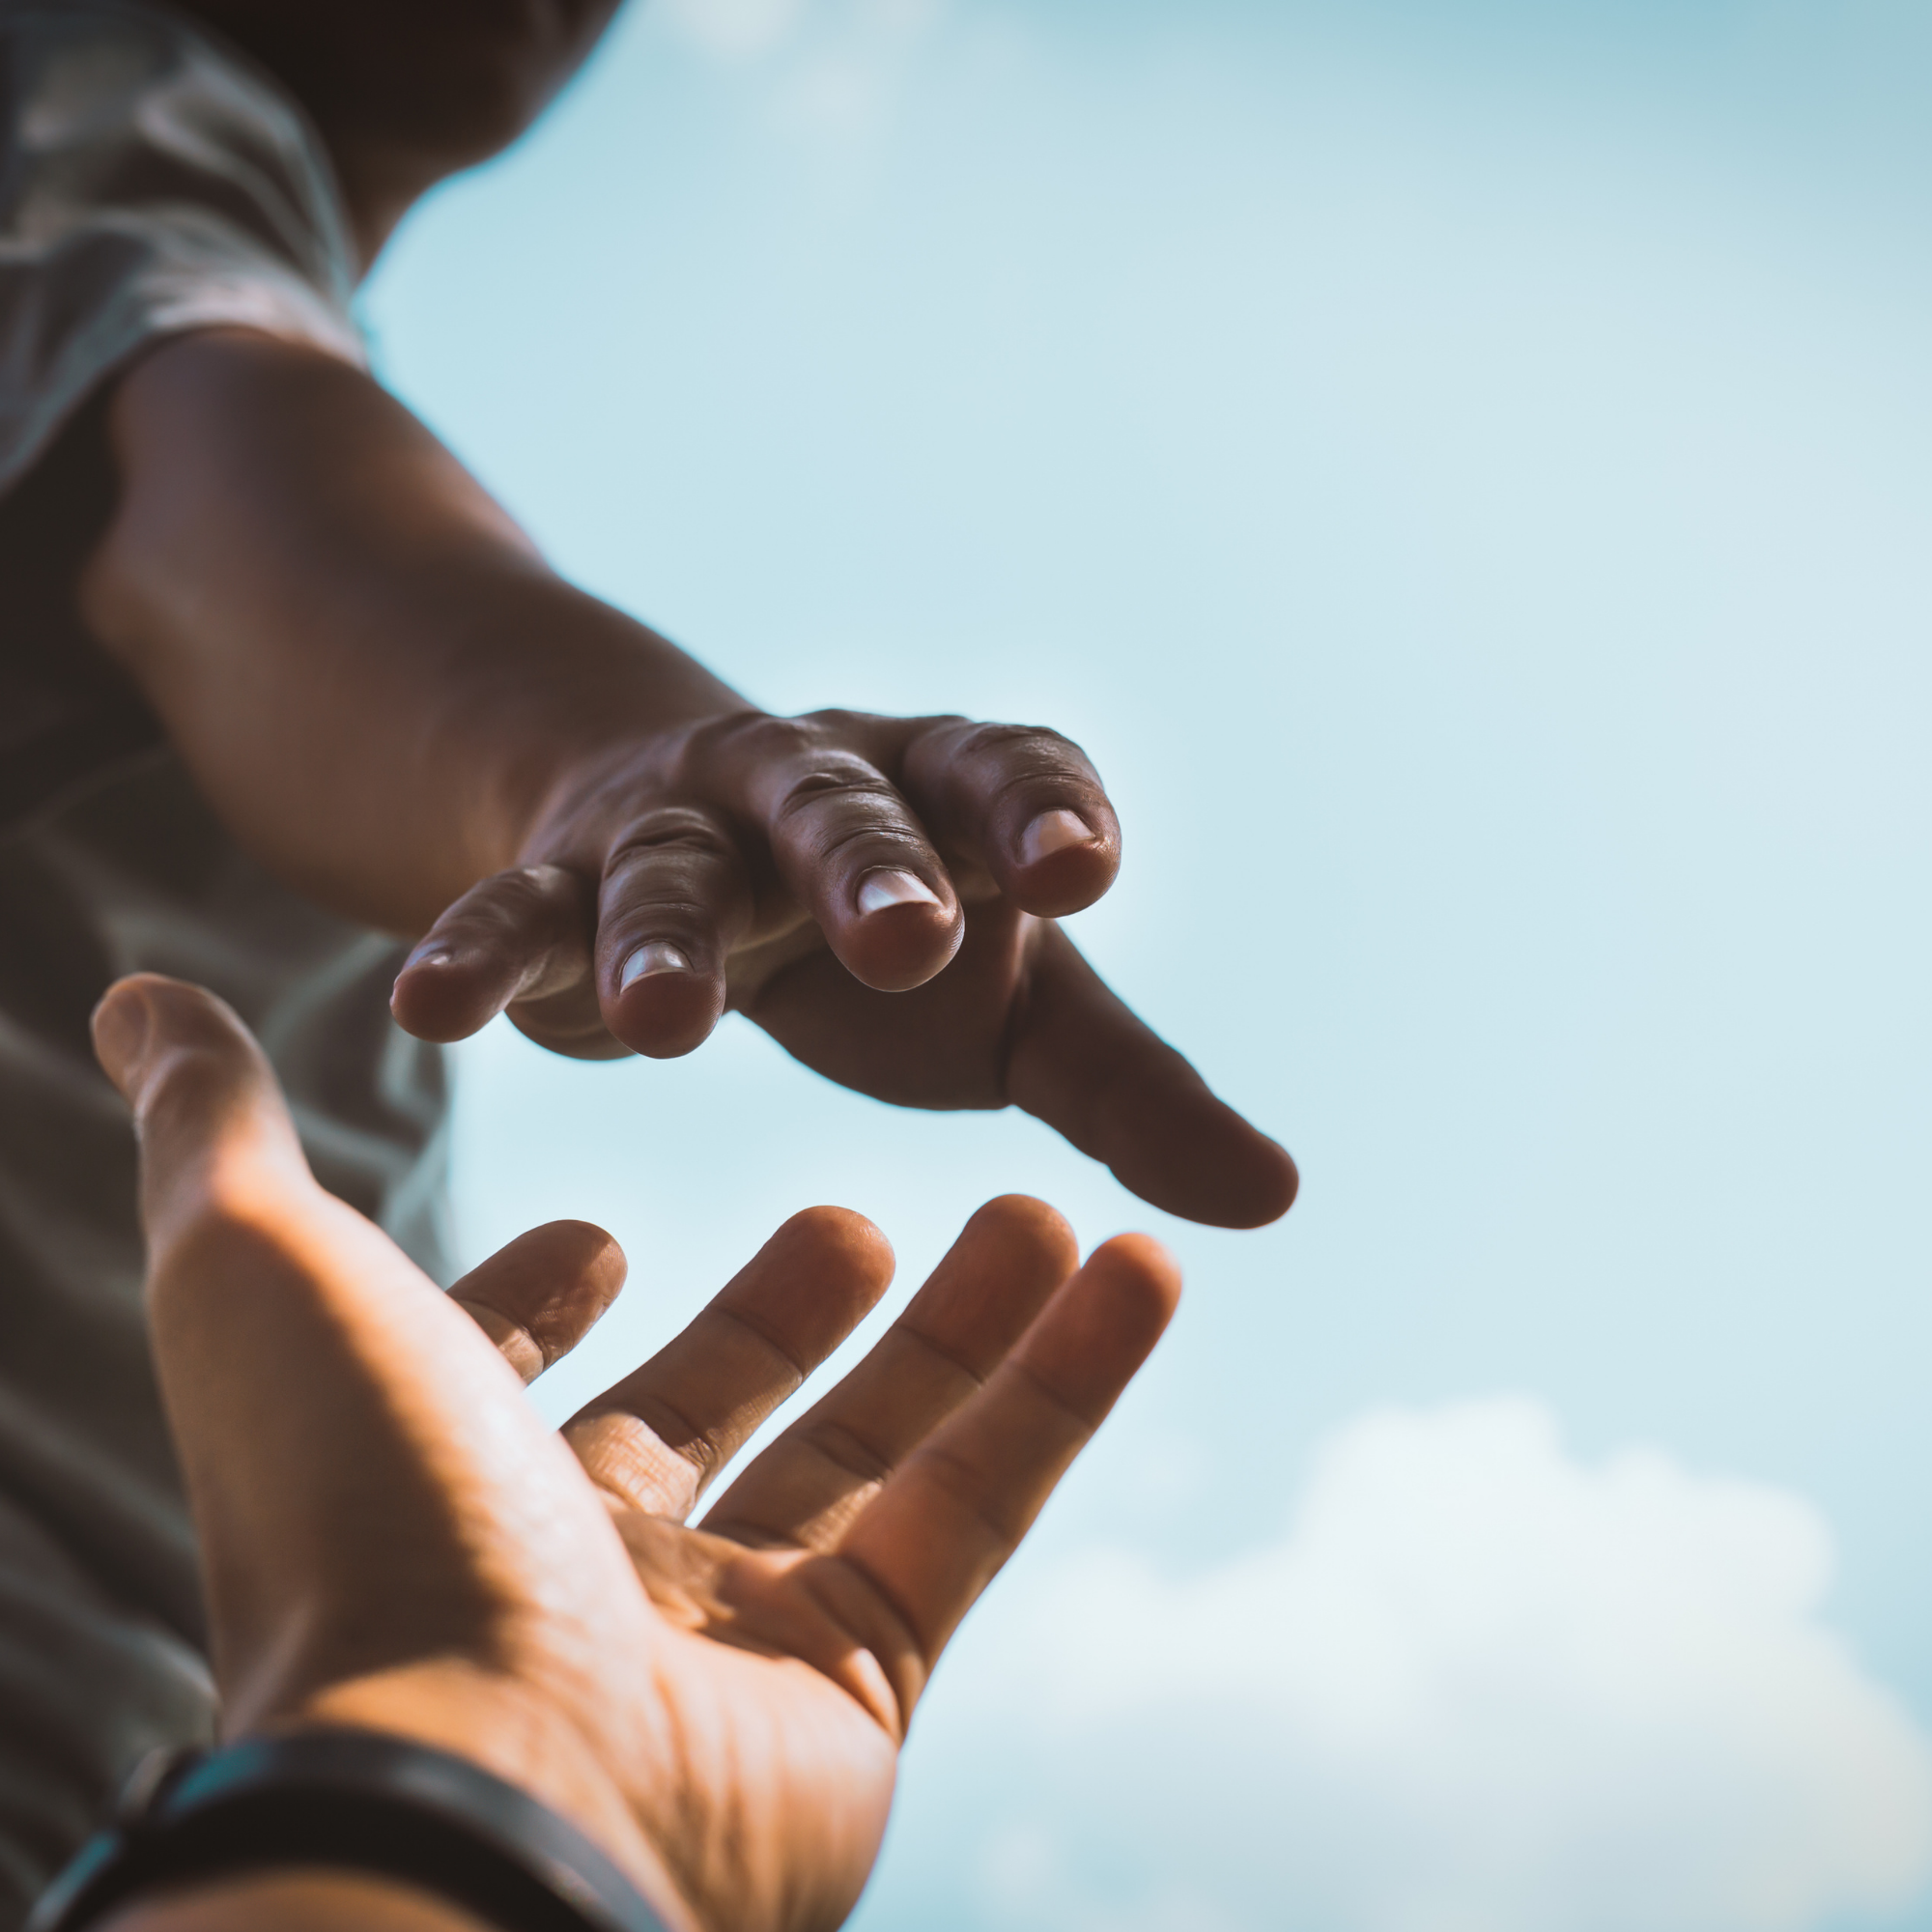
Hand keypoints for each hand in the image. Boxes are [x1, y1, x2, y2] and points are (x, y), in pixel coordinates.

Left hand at [93, 973, 1179, 1931]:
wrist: (480, 1788)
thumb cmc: (359, 1517)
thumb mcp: (267, 1271)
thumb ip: (215, 1129)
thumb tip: (138, 994)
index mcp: (445, 1468)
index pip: (506, 1375)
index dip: (546, 1302)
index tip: (604, 1234)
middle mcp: (580, 1560)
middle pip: (719, 1403)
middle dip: (791, 1308)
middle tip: (859, 1215)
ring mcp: (728, 1631)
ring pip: (879, 1450)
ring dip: (971, 1329)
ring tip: (1048, 1209)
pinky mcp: (861, 1683)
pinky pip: (982, 1509)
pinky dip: (1069, 1388)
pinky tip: (1137, 1270)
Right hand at [390, 708, 1296, 1227]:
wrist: (695, 840)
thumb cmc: (895, 936)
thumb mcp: (1021, 1010)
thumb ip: (1132, 1092)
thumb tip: (1278, 1200)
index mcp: (947, 801)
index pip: (1006, 778)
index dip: (1043, 814)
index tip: (1083, 869)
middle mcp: (815, 793)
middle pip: (845, 812)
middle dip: (872, 868)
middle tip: (908, 938)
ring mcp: (680, 830)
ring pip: (669, 870)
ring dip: (662, 935)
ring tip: (663, 1026)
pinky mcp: (562, 879)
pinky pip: (514, 911)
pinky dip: (477, 953)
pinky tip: (427, 1006)